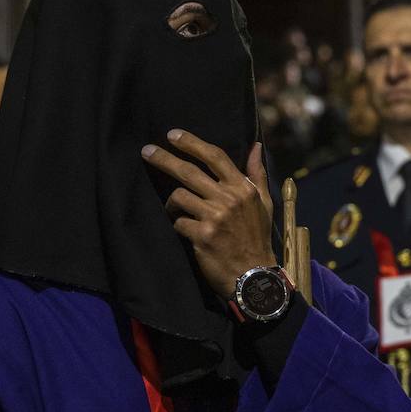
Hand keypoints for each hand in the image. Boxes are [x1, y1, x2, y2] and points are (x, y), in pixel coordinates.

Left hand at [141, 131, 275, 298]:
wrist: (254, 276)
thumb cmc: (257, 237)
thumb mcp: (264, 203)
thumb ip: (257, 174)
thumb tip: (256, 146)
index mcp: (243, 188)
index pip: (215, 156)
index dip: (191, 142)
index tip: (172, 135)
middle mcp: (228, 199)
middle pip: (189, 171)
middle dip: (164, 159)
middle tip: (146, 151)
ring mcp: (215, 218)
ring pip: (179, 196)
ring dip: (172, 203)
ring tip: (174, 209)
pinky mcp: (202, 236)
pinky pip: (178, 221)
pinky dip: (177, 223)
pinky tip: (184, 229)